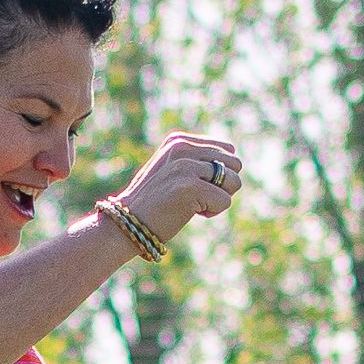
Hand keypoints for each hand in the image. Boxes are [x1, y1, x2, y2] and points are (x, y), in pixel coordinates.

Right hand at [115, 131, 244, 248]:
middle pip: (235, 164)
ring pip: (234, 182)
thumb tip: (236, 162)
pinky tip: (190, 212)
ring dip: (219, 199)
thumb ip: (198, 160)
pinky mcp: (189, 186)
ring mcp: (186, 166)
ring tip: (193, 203)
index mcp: (180, 141)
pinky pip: (225, 201)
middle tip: (198, 197)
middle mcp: (183, 148)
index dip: (219, 173)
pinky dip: (213, 212)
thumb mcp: (173, 170)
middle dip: (223, 185)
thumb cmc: (154, 202)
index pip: (228, 150)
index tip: (196, 184)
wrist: (128, 223)